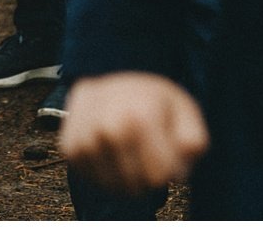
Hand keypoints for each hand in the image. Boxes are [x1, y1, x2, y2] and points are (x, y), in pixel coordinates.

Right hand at [59, 73, 208, 195]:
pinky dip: (106, 174)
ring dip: (126, 177)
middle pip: (136, 185)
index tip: (166, 149)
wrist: (107, 73)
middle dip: (148, 175)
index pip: (158, 177)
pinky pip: (94, 182)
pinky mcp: (69, 148)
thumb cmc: (151, 98)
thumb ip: (193, 143)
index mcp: (139, 117)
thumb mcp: (184, 110)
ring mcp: (85, 139)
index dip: (168, 169)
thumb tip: (179, 172)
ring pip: (114, 188)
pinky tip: (112, 152)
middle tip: (147, 148)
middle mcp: (107, 128)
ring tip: (130, 149)